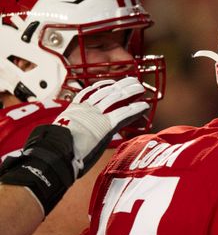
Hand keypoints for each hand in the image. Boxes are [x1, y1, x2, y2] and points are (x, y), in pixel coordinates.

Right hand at [0, 77, 147, 213]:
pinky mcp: (106, 126)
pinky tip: (144, 106)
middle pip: (106, 91)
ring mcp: (96, 116)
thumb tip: (67, 138)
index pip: (89, 92)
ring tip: (140, 88)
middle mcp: (86, 109)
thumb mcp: (61, 134)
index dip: (102, 86)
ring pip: (116, 98)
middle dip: (120, 85)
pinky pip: (123, 114)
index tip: (110, 83)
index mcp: (74, 109)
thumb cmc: (55, 150)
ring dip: (130, 92)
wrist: (55, 153)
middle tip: (131, 81)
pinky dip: (134, 109)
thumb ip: (69, 131)